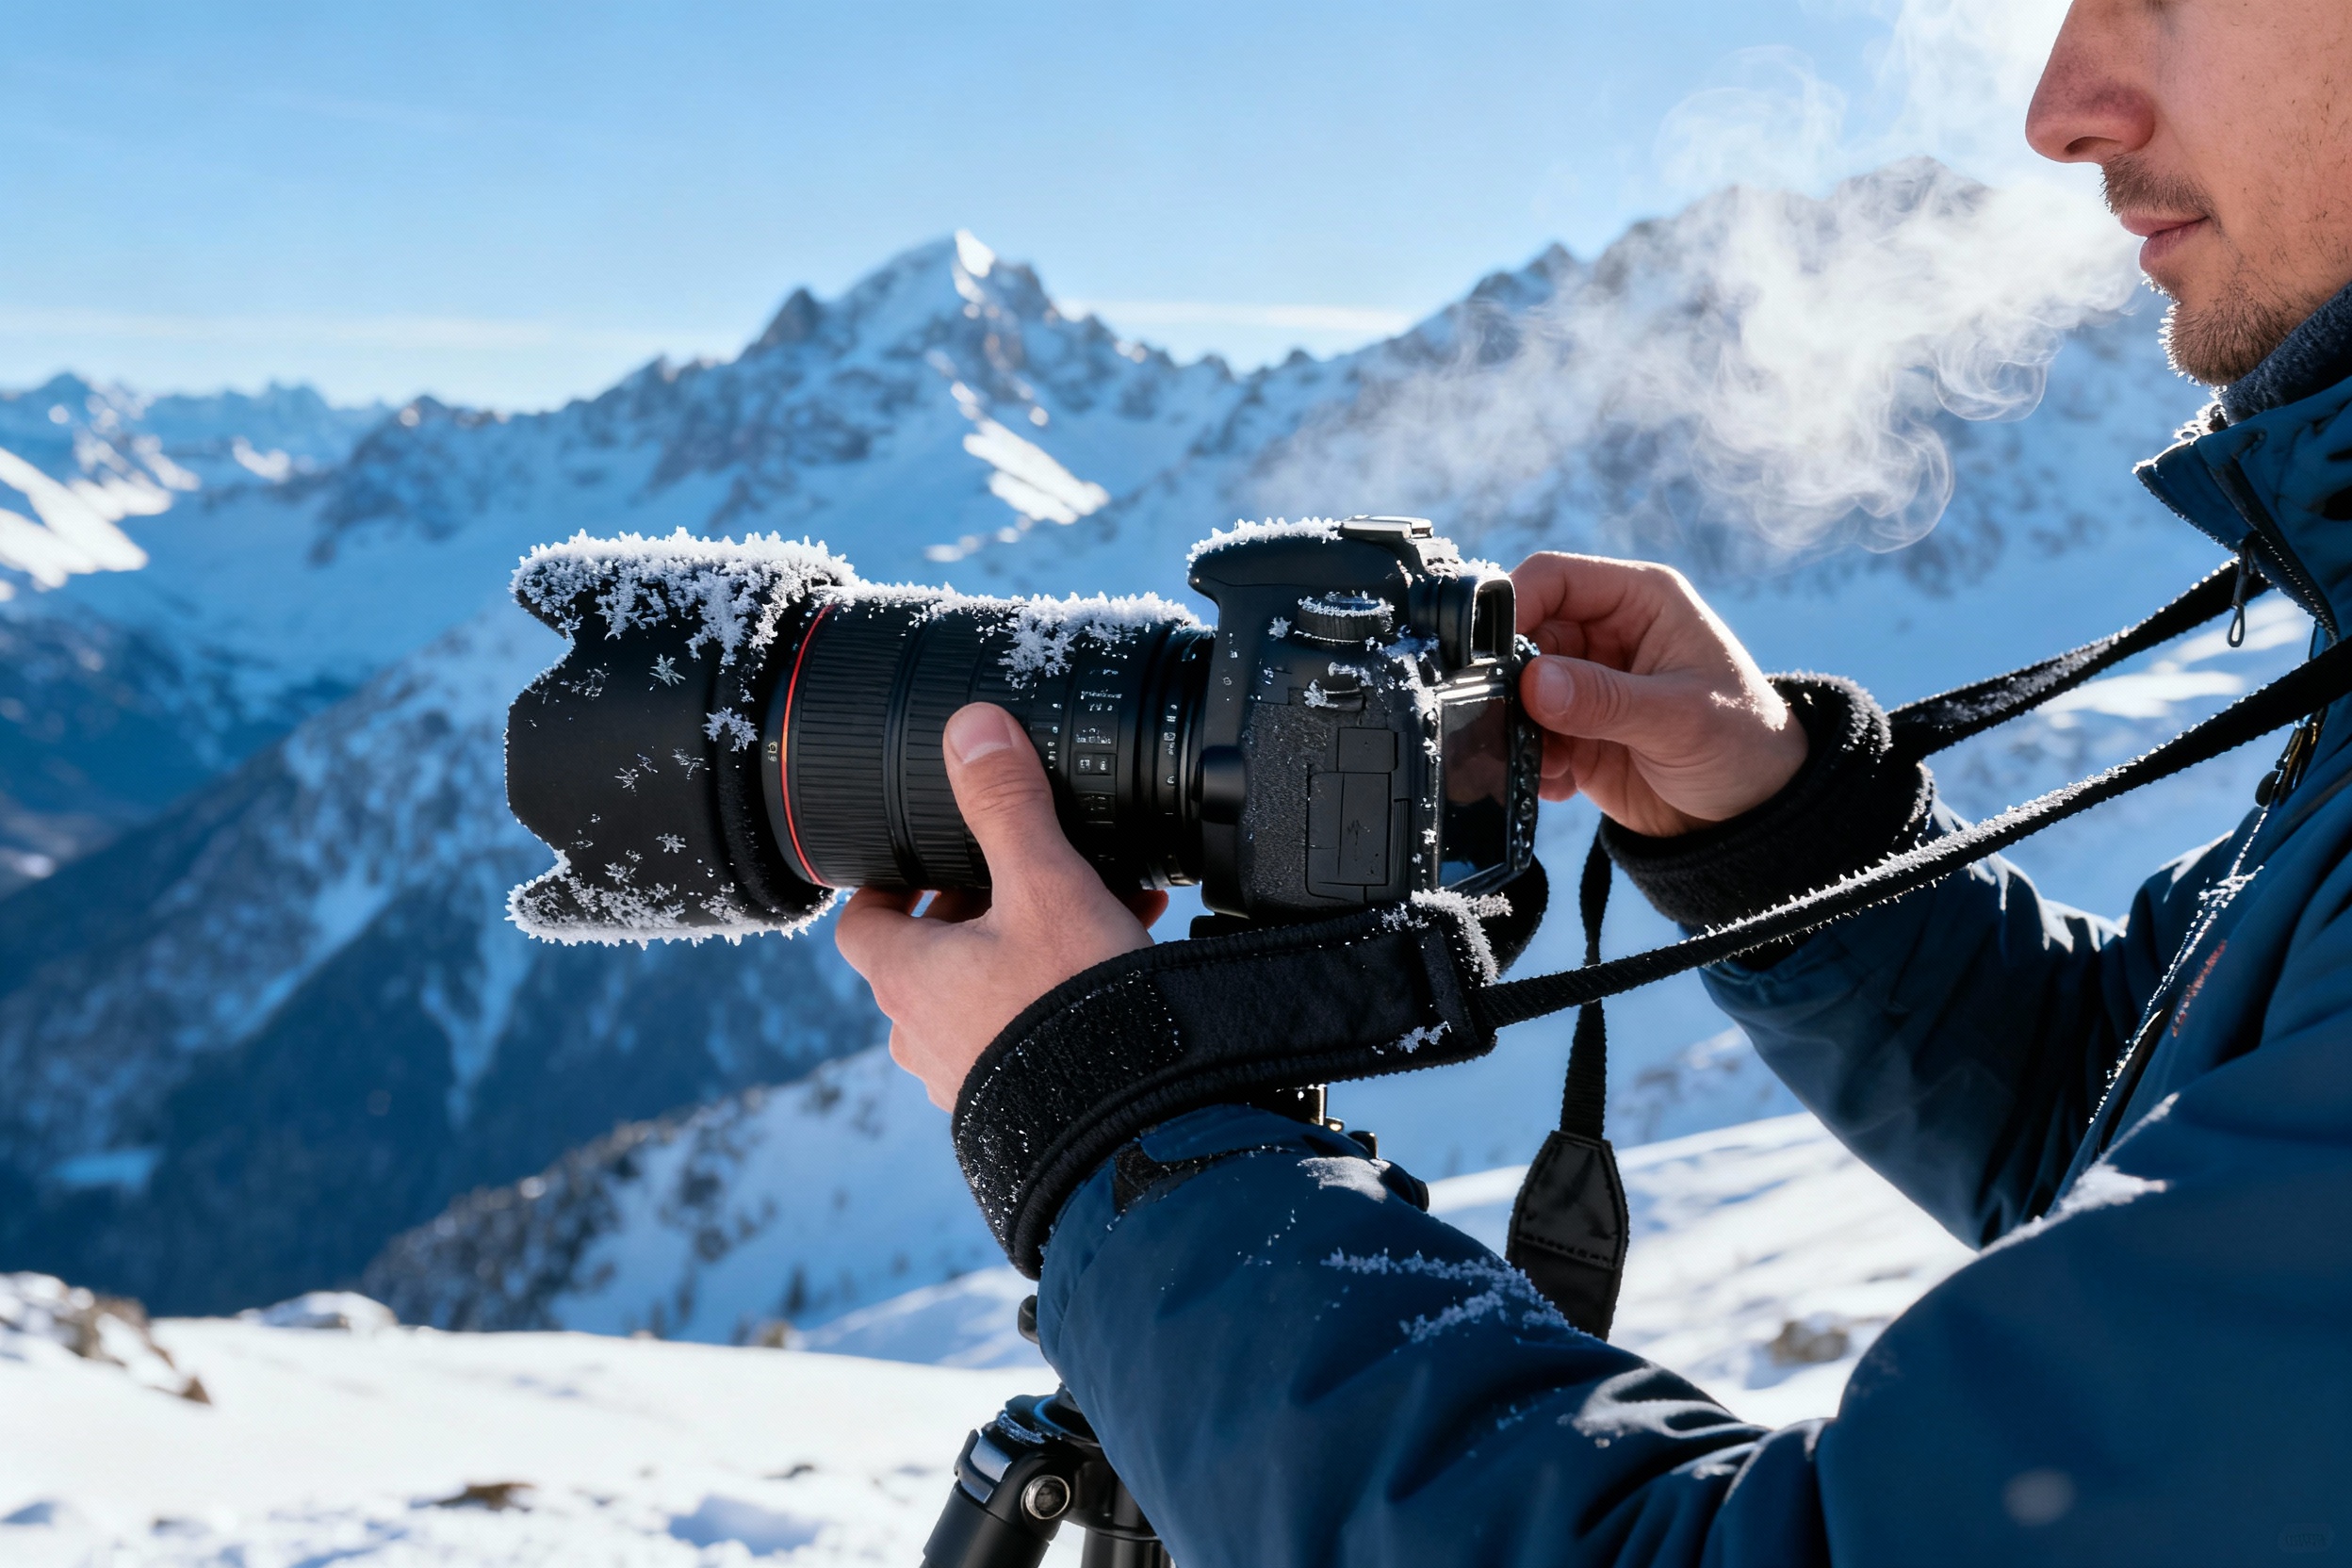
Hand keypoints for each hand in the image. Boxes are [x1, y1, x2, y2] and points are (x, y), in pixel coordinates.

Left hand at [835, 703, 1168, 1109]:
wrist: (1133, 1127)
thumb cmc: (1072, 1010)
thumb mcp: (1045, 885)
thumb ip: (1009, 806)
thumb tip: (972, 728)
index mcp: (909, 978)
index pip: (863, 923)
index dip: (887, 884)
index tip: (926, 857)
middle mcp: (924, 1035)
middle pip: (927, 957)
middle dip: (980, 911)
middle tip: (1032, 875)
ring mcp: (968, 1078)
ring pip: (983, 996)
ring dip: (1025, 954)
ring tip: (1094, 917)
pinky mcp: (1019, 1107)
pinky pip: (1026, 1034)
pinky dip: (1057, 998)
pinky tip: (1120, 971)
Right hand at [1512, 552, 1806, 836]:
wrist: (1753, 816)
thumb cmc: (1744, 744)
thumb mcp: (1681, 717)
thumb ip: (1606, 699)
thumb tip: (1535, 684)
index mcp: (1639, 601)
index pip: (1554, 578)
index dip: (1515, 605)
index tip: (1488, 652)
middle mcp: (1606, 635)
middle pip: (1524, 636)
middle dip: (1512, 682)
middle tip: (1515, 722)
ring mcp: (1587, 685)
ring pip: (1517, 690)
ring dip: (1519, 728)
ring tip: (1548, 762)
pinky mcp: (1575, 733)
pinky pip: (1528, 736)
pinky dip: (1531, 762)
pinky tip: (1559, 784)